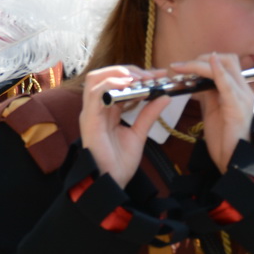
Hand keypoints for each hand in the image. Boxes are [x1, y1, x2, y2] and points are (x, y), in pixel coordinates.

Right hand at [79, 66, 169, 188]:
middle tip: (150, 74)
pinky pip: (96, 93)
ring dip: (119, 73)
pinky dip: (112, 84)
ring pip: (96, 79)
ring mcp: (90, 112)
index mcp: (106, 111)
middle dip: (128, 70)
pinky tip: (129, 85)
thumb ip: (149, 114)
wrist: (110, 183)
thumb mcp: (139, 134)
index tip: (159, 75)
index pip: (117, 83)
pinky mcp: (89, 119)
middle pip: (104, 75)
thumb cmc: (119, 163)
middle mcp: (96, 108)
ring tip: (140, 77)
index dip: (137, 75)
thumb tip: (165, 97)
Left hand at [173, 54, 253, 173]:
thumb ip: (208, 93)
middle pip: (227, 59)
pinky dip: (218, 72)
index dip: (204, 59)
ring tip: (180, 68)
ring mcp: (242, 97)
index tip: (182, 65)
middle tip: (179, 67)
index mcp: (238, 90)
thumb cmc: (223, 138)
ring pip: (225, 66)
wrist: (233, 160)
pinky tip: (210, 63)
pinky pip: (228, 85)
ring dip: (199, 64)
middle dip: (201, 58)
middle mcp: (243, 90)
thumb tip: (196, 79)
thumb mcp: (213, 109)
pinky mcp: (237, 107)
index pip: (225, 62)